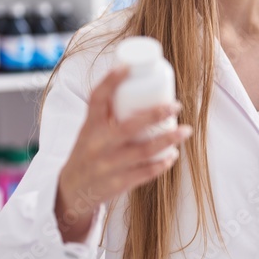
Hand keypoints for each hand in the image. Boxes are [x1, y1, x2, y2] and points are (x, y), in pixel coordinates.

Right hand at [55, 66, 191, 240]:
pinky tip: (173, 155)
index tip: (128, 68)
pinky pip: (144, 173)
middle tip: (177, 105)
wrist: (72, 190)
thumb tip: (136, 83)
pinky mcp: (117, 184)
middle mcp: (97, 145)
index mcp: (89, 126)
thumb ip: (108, 112)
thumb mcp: (90, 130)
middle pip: (130, 126)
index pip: (97, 99)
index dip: (110, 81)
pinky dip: (162, 163)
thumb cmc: (88, 151)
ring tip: (186, 130)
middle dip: (157, 114)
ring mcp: (107, 166)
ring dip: (169, 140)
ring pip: (143, 151)